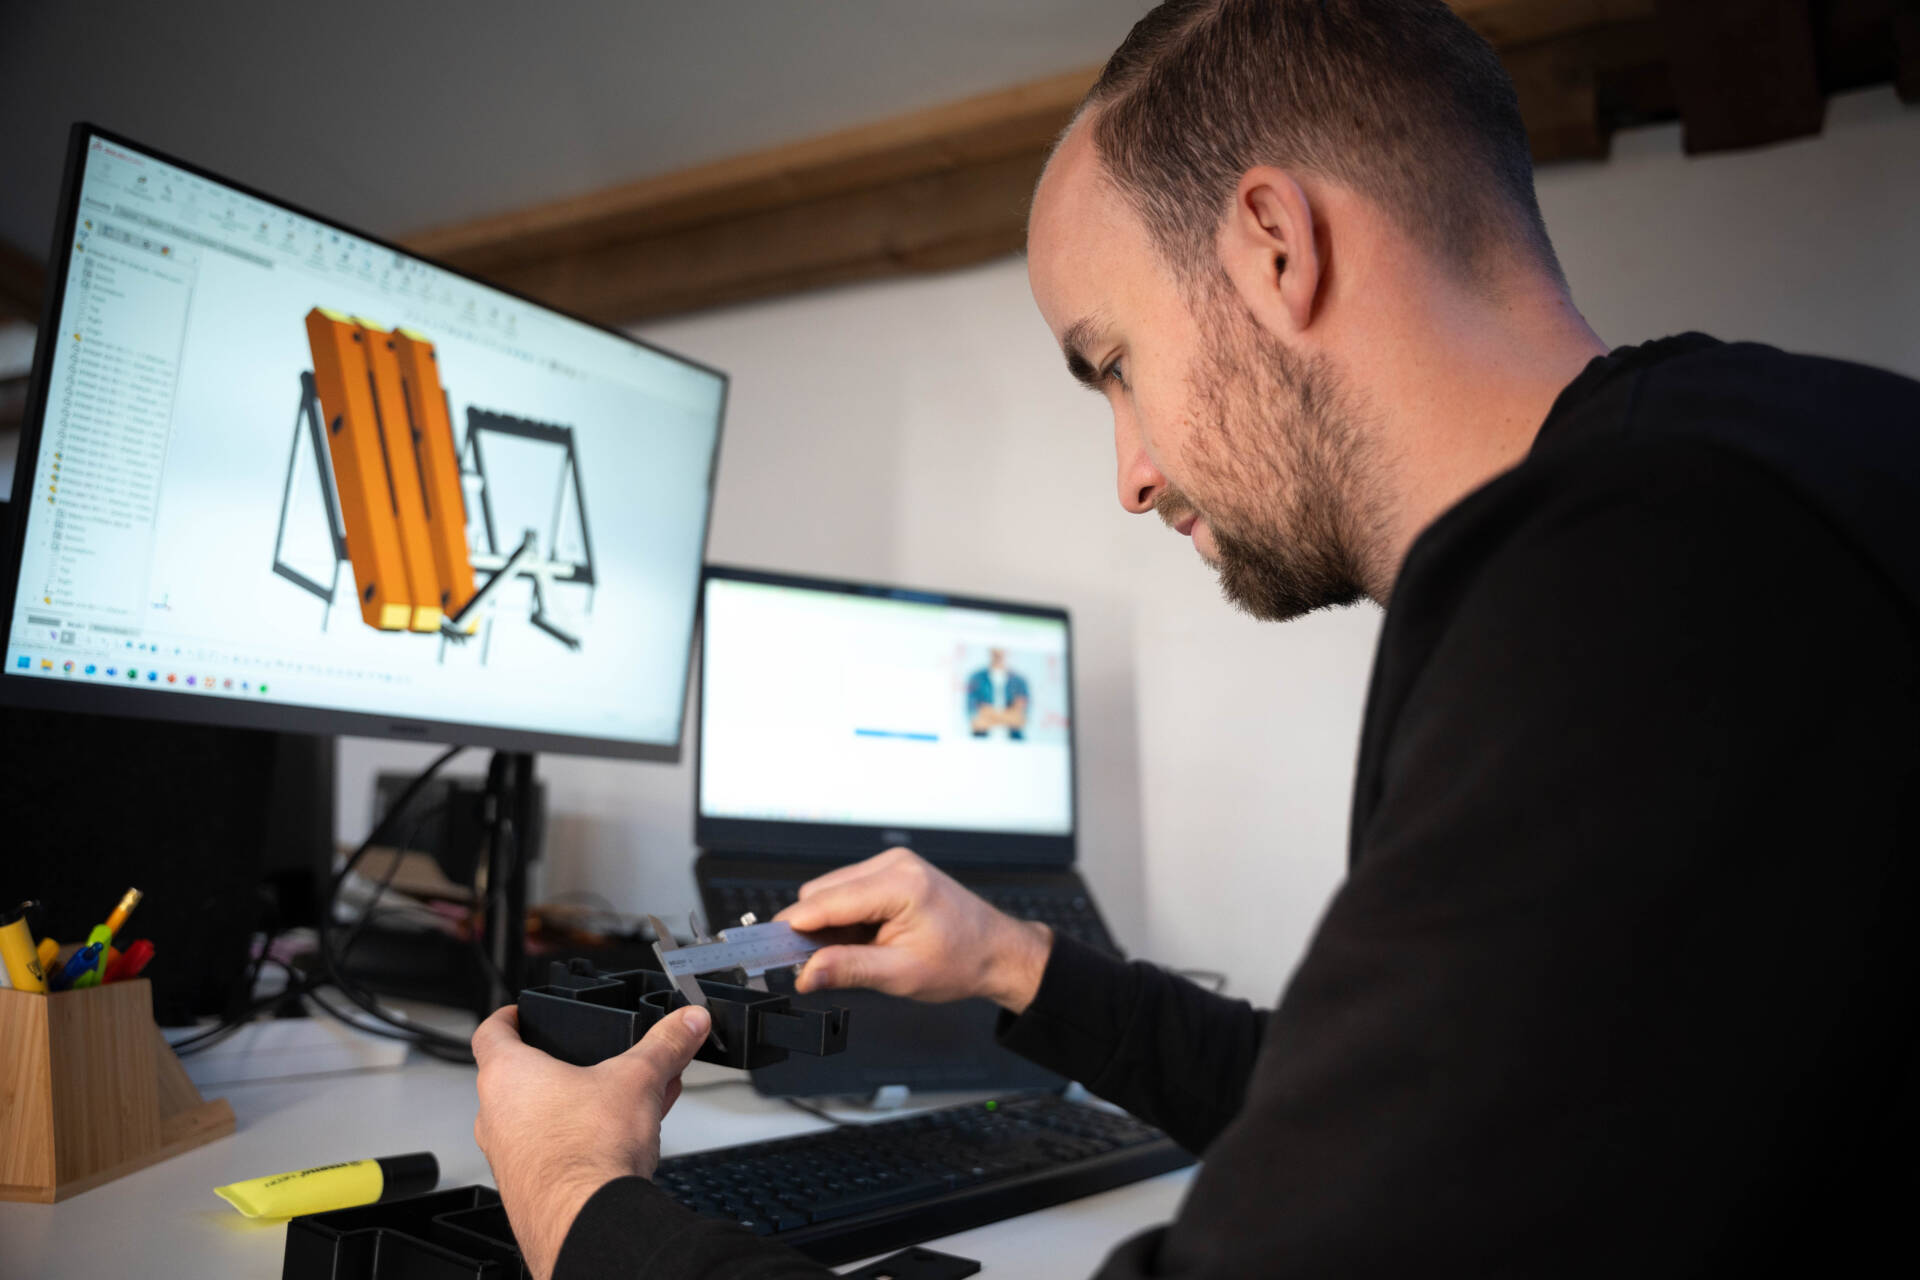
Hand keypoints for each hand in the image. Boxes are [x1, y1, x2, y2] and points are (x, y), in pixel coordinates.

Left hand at [471, 1002, 710, 1279]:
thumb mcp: (639, 1079)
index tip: (520, 1013)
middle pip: (517, 1078)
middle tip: (592, 1061)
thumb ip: (666, 1045)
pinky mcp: (526, 1189)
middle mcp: (494, 1117)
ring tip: (622, 1103)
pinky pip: (549, 1152)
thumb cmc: (588, 1151)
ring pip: (537, 1118)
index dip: (507, 1016)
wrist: (587, 1222)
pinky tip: (620, 1141)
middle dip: (560, 1067)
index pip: (491, 1031)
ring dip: (574, 1106)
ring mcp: (506, 1157)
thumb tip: (688, 1021)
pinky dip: (578, 1140)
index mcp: (507, 1076)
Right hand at [776, 847, 1051, 1012]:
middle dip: (815, 930)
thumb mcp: (901, 975)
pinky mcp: (892, 871)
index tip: (770, 951)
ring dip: (831, 924)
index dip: (794, 929)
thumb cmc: (962, 961)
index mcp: (900, 884)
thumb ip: (848, 970)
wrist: (996, 952)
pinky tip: (867, 939)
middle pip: (821, 892)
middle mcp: (894, 864)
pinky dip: (846, 917)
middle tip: (824, 966)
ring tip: (861, 953)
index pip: (825, 901)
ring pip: (831, 891)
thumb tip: (806, 973)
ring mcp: (893, 864)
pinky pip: (849, 890)